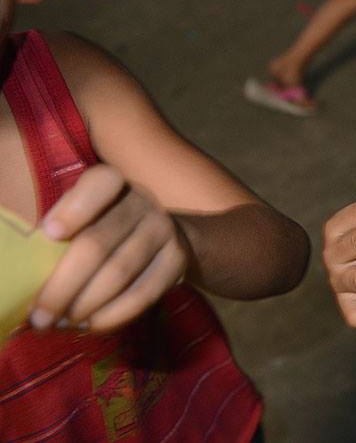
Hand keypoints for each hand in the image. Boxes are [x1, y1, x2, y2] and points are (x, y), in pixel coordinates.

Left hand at [30, 165, 190, 332]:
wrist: (165, 235)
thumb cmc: (104, 228)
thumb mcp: (85, 218)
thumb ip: (60, 237)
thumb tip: (24, 282)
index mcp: (112, 184)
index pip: (99, 185)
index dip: (74, 208)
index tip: (49, 234)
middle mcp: (142, 201)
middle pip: (99, 243)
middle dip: (63, 286)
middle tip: (39, 318)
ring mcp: (164, 229)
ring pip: (119, 273)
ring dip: (84, 305)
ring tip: (60, 325)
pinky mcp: (177, 259)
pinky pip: (144, 293)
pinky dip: (113, 315)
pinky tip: (91, 325)